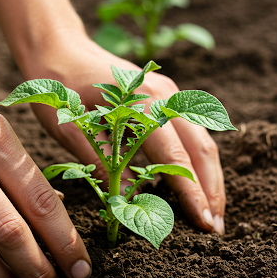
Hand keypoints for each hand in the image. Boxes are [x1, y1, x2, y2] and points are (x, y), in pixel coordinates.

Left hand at [23, 34, 224, 234]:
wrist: (60, 49)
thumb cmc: (60, 87)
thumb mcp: (71, 129)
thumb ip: (100, 163)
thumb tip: (126, 203)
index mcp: (143, 103)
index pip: (176, 157)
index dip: (192, 193)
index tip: (204, 226)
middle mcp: (166, 95)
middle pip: (201, 149)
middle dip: (211, 190)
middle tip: (215, 229)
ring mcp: (169, 93)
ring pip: (202, 140)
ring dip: (210, 177)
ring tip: (212, 212)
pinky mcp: (165, 96)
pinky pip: (191, 131)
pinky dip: (198, 160)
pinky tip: (196, 182)